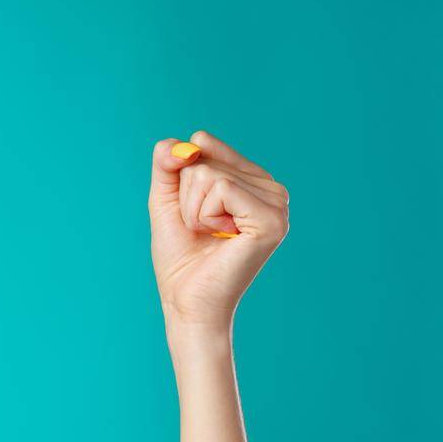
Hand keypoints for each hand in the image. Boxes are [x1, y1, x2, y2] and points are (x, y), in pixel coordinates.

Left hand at [147, 129, 289, 335]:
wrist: (185, 301)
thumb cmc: (180, 257)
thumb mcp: (166, 201)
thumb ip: (168, 165)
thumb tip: (187, 141)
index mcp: (253, 181)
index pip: (205, 146)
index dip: (182, 180)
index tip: (192, 213)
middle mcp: (271, 189)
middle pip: (205, 161)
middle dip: (187, 200)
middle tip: (202, 231)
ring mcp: (277, 204)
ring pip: (210, 175)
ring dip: (193, 211)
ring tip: (211, 236)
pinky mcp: (271, 219)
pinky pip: (221, 188)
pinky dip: (204, 215)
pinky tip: (220, 238)